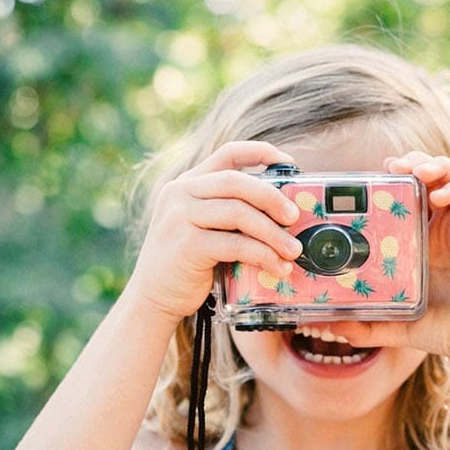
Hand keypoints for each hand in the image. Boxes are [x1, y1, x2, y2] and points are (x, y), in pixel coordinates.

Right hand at [128, 141, 304, 321]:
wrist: (153, 297)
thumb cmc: (187, 264)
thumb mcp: (203, 228)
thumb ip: (228, 214)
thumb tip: (283, 215)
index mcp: (187, 183)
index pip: (227, 154)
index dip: (261, 152)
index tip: (290, 163)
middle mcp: (180, 193)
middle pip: (236, 182)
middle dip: (272, 198)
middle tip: (295, 216)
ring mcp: (180, 217)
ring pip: (239, 213)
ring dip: (273, 232)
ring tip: (293, 250)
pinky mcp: (187, 245)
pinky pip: (235, 244)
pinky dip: (262, 255)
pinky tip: (277, 267)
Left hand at [320, 152, 449, 365]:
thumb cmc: (442, 329)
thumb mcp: (392, 326)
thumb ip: (360, 326)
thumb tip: (320, 325)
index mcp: (421, 240)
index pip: (408, 197)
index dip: (393, 180)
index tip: (373, 177)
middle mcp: (442, 228)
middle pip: (431, 177)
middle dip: (413, 162)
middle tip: (392, 165)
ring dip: (436, 165)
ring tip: (417, 169)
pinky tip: (438, 197)